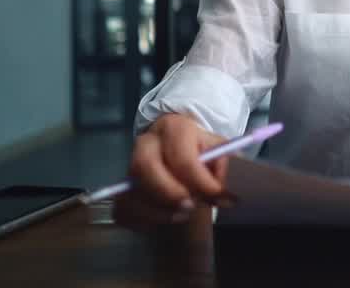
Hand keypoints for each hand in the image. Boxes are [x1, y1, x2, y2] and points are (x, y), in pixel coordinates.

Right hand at [112, 113, 235, 228]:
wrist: (178, 145)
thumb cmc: (201, 149)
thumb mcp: (219, 149)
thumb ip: (226, 166)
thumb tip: (227, 190)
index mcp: (174, 129)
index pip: (183, 158)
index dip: (202, 183)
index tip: (220, 198)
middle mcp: (146, 143)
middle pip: (145, 168)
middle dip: (169, 194)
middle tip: (191, 208)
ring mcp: (129, 165)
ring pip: (131, 191)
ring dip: (157, 211)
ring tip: (181, 215)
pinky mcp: (122, 187)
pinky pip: (122, 208)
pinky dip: (141, 220)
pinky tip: (162, 220)